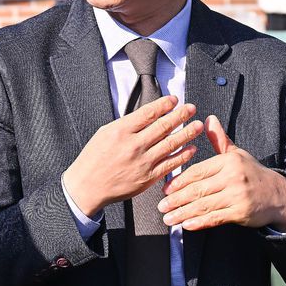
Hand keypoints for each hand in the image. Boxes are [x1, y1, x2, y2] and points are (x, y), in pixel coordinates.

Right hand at [63, 95, 203, 216]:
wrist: (87, 187)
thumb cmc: (94, 158)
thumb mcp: (105, 133)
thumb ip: (127, 124)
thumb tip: (149, 114)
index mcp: (121, 131)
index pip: (149, 113)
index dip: (164, 105)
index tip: (175, 99)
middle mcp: (134, 145)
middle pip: (163, 126)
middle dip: (180, 115)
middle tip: (192, 108)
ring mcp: (142, 162)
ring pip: (170, 145)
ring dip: (187, 134)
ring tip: (198, 125)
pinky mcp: (147, 178)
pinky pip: (170, 165)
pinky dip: (182, 156)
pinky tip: (191, 148)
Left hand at [158, 115, 285, 231]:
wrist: (279, 195)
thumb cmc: (252, 173)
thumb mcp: (237, 154)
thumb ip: (219, 140)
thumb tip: (208, 119)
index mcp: (228, 161)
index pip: (198, 171)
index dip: (180, 181)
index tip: (166, 188)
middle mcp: (232, 178)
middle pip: (198, 189)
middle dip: (177, 199)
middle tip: (161, 206)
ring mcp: (237, 196)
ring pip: (204, 205)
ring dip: (183, 213)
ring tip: (168, 218)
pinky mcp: (241, 213)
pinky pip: (215, 218)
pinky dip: (199, 222)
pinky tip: (186, 225)